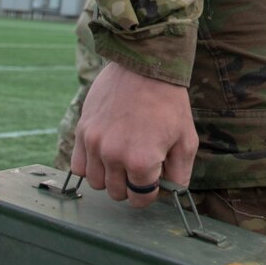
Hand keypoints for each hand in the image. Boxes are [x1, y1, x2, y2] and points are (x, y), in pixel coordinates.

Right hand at [71, 62, 196, 208]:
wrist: (144, 65)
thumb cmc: (169, 101)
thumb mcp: (186, 138)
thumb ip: (179, 173)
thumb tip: (170, 193)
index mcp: (142, 161)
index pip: (140, 199)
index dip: (150, 192)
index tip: (154, 179)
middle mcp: (113, 156)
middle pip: (117, 193)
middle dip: (132, 185)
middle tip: (142, 165)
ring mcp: (94, 144)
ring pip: (97, 183)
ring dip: (111, 177)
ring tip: (125, 156)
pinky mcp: (82, 131)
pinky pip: (79, 167)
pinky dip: (91, 166)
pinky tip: (106, 153)